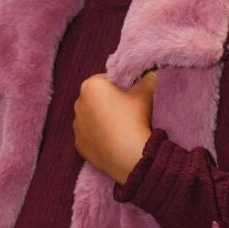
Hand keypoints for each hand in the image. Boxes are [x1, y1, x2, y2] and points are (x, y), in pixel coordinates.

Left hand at [73, 70, 156, 184]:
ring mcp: (76, 125)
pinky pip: (90, 135)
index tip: (131, 96)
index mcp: (91, 86)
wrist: (128, 156)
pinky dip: (99, 136)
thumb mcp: (145, 93)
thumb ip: (148, 78)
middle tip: (128, 112)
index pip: (107, 80)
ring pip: (92, 117)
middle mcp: (78, 103)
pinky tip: (113, 141)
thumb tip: (152, 72)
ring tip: (121, 128)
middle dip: (110, 102)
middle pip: (97, 98)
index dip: (121, 86)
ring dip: (103, 120)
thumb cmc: (134, 119)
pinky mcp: (78, 144)